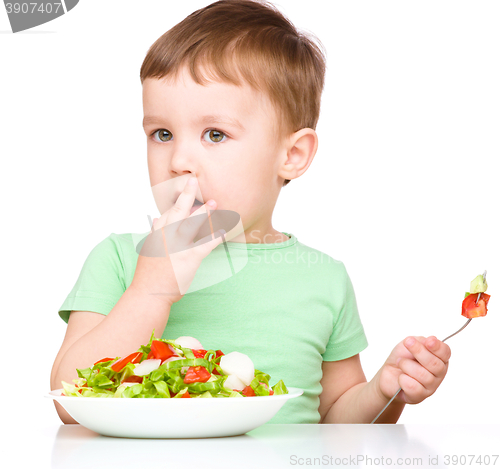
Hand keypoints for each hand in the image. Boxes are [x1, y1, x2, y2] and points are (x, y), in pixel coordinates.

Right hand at [131, 177, 224, 304]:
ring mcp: (177, 247)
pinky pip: (205, 245)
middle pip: (177, 212)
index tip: (187, 191)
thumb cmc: (149, 274)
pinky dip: (215, 237)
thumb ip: (154, 234)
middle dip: (186, 195)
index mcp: (156, 235)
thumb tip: (155, 220)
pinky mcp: (188, 259)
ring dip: (204, 212)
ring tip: (214, 202)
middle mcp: (166, 238)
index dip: (178, 202)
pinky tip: (224, 232)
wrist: (148, 293)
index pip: (167, 213)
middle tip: (194, 181)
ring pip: (191, 224)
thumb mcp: (147, 250)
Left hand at [376, 336, 451, 403]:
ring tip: (400, 362)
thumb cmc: (402, 357)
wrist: (388, 373)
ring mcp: (431, 386)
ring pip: (423, 375)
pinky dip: (402, 379)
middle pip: (435, 365)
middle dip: (419, 352)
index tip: (428, 341)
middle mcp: (438, 373)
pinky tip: (401, 377)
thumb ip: (421, 341)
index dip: (438, 347)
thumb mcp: (409, 344)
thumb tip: (432, 339)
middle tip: (407, 343)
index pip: (445, 353)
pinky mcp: (419, 396)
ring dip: (406, 365)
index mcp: (439, 359)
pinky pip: (413, 387)